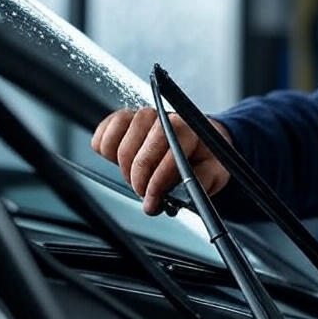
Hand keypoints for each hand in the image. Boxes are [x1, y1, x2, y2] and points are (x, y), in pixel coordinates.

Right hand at [91, 108, 232, 214]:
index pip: (166, 156)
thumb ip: (200, 181)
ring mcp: (139, 116)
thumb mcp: (214, 172)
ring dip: (123, 169)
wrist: (199, 140)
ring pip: (117, 144)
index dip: (157, 184)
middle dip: (139, 181)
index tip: (153, 202)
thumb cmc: (205, 156)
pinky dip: (107, 154)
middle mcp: (160, 117)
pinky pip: (102, 137)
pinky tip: (122, 163)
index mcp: (186, 129)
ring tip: (138, 179)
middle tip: (146, 195)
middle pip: (137, 154)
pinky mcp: (122, 120)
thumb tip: (180, 195)